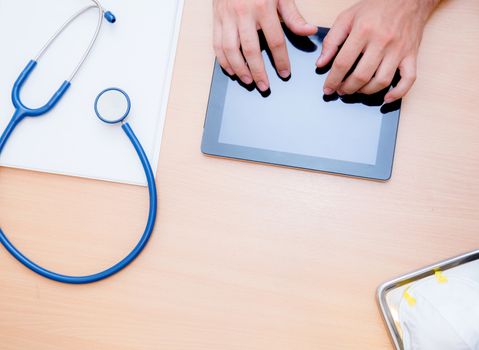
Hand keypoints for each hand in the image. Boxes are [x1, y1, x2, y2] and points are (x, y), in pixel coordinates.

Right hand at [213, 0, 316, 90]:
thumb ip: (293, 16)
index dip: (280, 60)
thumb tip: (309, 32)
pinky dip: (223, 60)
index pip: (274, 41)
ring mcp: (227, 17)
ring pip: (230, 50)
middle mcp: (243, 14)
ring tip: (248, 81)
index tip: (284, 73)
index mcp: (262, 7)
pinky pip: (217, 44)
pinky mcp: (216, 19)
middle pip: (250, 50)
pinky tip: (231, 70)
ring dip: (239, 69)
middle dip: (258, 72)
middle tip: (265, 86)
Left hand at [317, 0, 439, 102]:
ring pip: (382, 81)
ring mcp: (398, 50)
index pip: (343, 63)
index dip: (333, 80)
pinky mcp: (411, 55)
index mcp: (363, 31)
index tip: (327, 88)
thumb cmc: (376, 7)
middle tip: (341, 90)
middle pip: (361, 76)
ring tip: (357, 90)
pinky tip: (386, 98)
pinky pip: (409, 79)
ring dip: (366, 92)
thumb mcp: (347, 17)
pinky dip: (398, 93)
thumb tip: (321, 62)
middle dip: (347, 88)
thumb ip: (332, 40)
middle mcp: (382, 42)